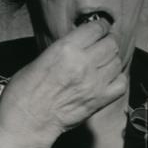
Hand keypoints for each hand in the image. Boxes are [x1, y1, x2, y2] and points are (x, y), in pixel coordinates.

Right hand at [0, 21, 125, 147]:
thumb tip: (82, 43)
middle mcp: (84, 64)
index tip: (99, 29)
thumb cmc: (25, 90)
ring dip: (112, 60)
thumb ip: (65, 49)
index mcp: (66, 49)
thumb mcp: (41, 58)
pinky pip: (121, 84)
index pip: (96, 28)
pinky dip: (118, 79)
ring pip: (117, 62)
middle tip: (101, 46)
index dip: (100, 27)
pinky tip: (108, 79)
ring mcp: (94, 83)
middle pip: (111, 44)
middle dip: (107, 42)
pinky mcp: (100, 100)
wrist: (27, 120)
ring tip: (102, 63)